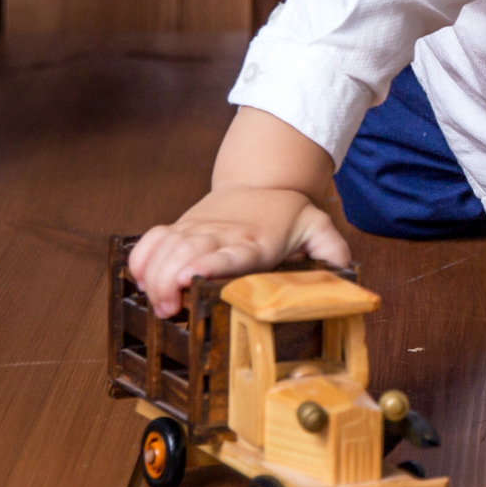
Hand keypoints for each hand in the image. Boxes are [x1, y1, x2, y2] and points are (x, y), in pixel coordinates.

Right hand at [128, 186, 351, 317]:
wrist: (260, 177)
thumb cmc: (286, 213)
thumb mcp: (317, 226)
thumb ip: (333, 249)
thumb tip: (345, 271)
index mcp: (254, 240)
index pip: (230, 253)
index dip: (210, 264)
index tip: (194, 275)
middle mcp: (221, 234)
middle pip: (188, 253)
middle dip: (170, 281)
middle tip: (168, 309)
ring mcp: (198, 230)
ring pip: (166, 247)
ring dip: (153, 277)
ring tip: (157, 305)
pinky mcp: (182, 228)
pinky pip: (152, 240)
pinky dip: (141, 259)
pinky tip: (140, 281)